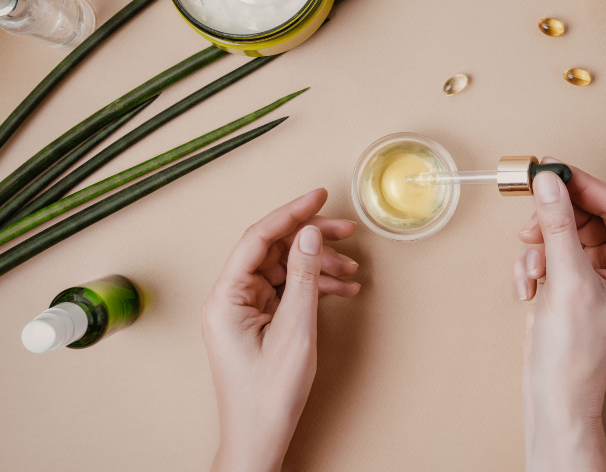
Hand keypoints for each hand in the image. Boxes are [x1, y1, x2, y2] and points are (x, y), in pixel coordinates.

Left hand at [202, 189, 359, 471]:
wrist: (260, 437)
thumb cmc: (268, 395)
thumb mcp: (294, 331)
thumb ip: (302, 277)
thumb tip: (310, 234)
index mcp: (226, 297)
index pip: (258, 238)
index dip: (291, 212)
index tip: (319, 196)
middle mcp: (231, 297)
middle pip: (274, 250)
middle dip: (312, 239)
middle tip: (346, 229)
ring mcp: (245, 309)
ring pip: (284, 269)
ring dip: (318, 265)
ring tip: (351, 269)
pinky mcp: (259, 320)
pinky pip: (288, 290)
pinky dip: (314, 287)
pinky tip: (341, 289)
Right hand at [513, 160, 605, 471]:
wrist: (553, 392)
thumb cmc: (575, 352)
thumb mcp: (567, 281)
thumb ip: (557, 226)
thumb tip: (549, 182)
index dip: (583, 184)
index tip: (552, 169)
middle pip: (587, 215)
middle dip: (555, 220)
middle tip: (531, 217)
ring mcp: (593, 274)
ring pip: (563, 232)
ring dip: (539, 245)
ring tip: (531, 267)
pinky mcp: (568, 281)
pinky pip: (548, 252)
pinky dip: (532, 264)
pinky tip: (527, 287)